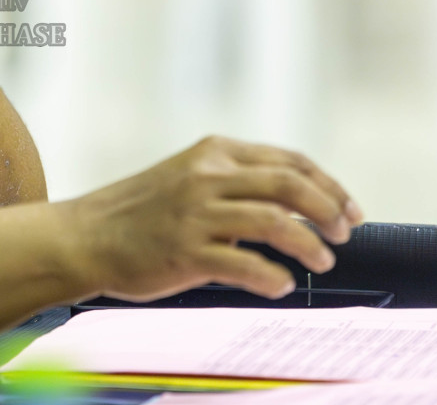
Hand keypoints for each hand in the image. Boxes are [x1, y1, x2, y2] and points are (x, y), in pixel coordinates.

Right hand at [67, 135, 363, 300]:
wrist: (86, 237)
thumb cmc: (141, 213)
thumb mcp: (188, 176)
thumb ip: (235, 181)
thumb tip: (297, 202)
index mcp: (213, 152)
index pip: (289, 160)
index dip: (329, 185)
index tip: (350, 210)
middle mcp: (208, 176)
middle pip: (290, 185)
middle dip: (329, 210)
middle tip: (343, 235)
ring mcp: (196, 214)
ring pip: (275, 222)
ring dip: (310, 245)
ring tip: (321, 262)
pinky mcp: (186, 252)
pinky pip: (245, 264)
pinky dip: (273, 277)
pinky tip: (281, 285)